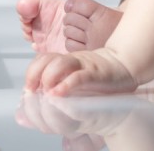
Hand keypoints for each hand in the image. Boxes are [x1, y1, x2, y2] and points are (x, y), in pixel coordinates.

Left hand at [24, 47, 138, 96]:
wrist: (125, 64)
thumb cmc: (101, 74)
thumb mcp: (78, 74)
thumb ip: (64, 79)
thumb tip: (46, 93)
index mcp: (67, 60)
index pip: (43, 59)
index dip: (32, 72)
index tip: (28, 88)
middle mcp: (72, 60)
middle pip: (47, 59)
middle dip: (34, 74)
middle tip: (30, 90)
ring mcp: (84, 64)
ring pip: (60, 63)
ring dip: (48, 78)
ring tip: (44, 92)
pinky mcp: (95, 72)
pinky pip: (78, 76)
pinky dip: (66, 85)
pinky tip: (58, 94)